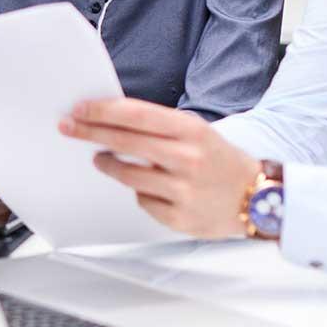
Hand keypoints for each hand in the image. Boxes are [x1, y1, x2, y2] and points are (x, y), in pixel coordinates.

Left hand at [60, 97, 260, 238]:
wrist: (258, 197)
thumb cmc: (220, 160)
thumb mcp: (197, 132)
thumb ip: (159, 127)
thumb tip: (111, 120)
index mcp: (191, 130)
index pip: (135, 115)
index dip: (102, 111)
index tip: (79, 108)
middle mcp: (187, 158)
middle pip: (125, 141)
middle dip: (90, 132)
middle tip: (67, 127)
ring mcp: (183, 190)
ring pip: (128, 175)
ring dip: (108, 164)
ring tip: (101, 159)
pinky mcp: (180, 218)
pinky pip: (143, 201)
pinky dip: (140, 192)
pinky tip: (148, 186)